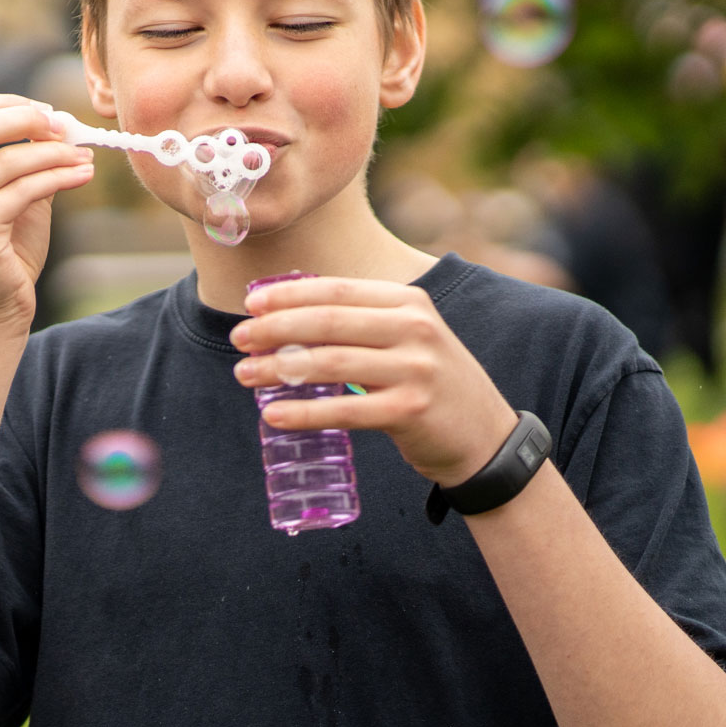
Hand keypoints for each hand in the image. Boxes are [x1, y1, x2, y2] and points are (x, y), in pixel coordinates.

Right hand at [0, 94, 94, 331]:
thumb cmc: (3, 256)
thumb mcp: (12, 198)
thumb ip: (25, 161)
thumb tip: (59, 124)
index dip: (10, 104)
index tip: (48, 114)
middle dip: (28, 120)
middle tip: (66, 128)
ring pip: (7, 159)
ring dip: (54, 153)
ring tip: (84, 158)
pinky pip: (22, 190)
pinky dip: (58, 176)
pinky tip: (81, 175)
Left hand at [229, 276, 519, 487]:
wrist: (486, 436)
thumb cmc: (427, 382)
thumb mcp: (406, 337)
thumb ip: (359, 322)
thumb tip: (283, 313)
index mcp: (408, 302)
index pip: (336, 290)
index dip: (288, 296)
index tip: (250, 305)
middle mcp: (414, 329)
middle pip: (328, 323)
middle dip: (275, 329)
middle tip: (239, 339)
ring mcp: (416, 370)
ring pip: (331, 364)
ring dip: (279, 368)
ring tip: (244, 375)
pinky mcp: (412, 411)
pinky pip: (345, 410)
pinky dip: (305, 412)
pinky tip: (274, 414)